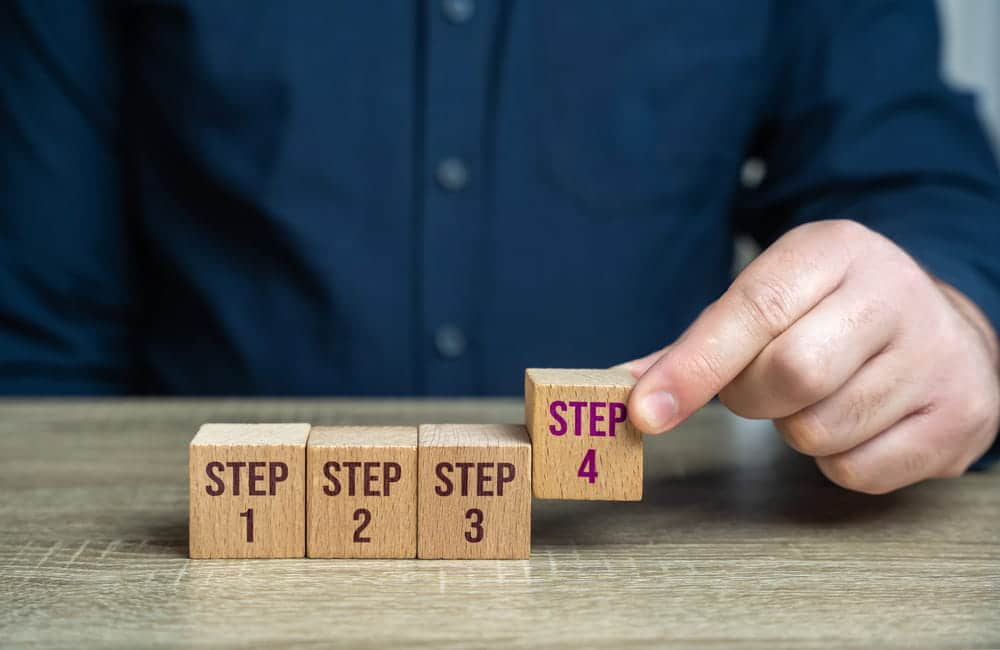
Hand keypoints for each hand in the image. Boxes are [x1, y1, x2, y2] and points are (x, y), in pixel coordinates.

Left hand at [624, 220, 999, 493]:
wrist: (939, 327)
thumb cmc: (829, 315)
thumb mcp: (771, 298)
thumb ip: (700, 342)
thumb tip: (623, 387)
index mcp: (835, 250)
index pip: (754, 308)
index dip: (694, 365)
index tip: (645, 411)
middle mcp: (895, 293)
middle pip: (790, 374)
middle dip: (751, 397)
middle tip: (759, 387)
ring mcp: (938, 358)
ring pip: (818, 429)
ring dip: (793, 428)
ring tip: (818, 395)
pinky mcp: (960, 418)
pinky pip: (857, 469)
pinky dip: (835, 459)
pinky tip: (854, 422)